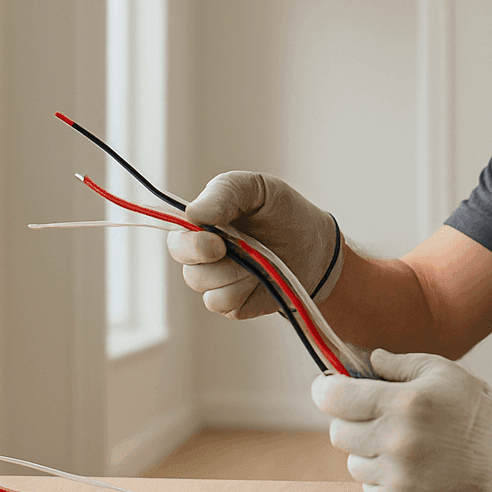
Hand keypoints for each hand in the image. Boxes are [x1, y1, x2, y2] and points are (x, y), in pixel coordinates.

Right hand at [166, 171, 342, 318]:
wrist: (316, 247)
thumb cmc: (283, 212)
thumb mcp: (258, 188)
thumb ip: (225, 193)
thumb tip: (193, 213)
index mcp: (203, 219)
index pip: (175, 228)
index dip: (188, 236)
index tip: (214, 236)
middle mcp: (201, 249)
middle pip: (180, 255)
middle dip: (201, 254)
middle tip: (225, 249)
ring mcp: (215, 278)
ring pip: (200, 281)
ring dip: (231, 270)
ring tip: (257, 258)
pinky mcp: (230, 303)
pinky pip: (220, 303)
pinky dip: (241, 291)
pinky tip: (259, 279)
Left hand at [311, 348, 491, 491]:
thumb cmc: (470, 406)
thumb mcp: (437, 370)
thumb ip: (396, 363)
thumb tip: (366, 361)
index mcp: (400, 403)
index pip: (335, 398)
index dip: (325, 390)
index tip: (327, 387)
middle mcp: (394, 440)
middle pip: (338, 432)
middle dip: (349, 420)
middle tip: (370, 415)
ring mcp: (397, 475)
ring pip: (352, 462)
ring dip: (365, 451)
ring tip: (394, 442)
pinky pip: (368, 489)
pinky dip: (379, 477)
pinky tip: (403, 464)